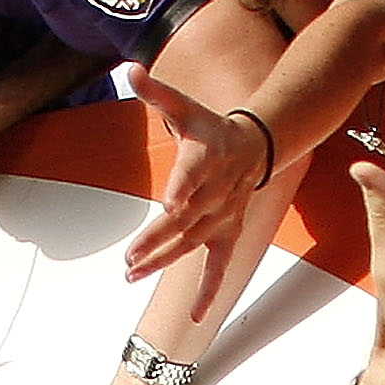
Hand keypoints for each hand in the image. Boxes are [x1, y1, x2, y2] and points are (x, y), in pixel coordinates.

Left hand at [119, 64, 262, 312]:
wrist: (255, 147)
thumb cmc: (211, 128)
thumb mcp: (184, 105)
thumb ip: (155, 90)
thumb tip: (129, 68)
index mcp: (205, 159)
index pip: (191, 175)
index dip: (181, 187)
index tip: (169, 203)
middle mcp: (215, 193)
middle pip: (184, 219)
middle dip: (157, 239)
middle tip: (130, 257)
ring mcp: (222, 218)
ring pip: (191, 244)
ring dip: (163, 261)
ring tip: (132, 274)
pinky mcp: (227, 234)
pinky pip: (219, 267)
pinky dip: (209, 291)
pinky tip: (196, 317)